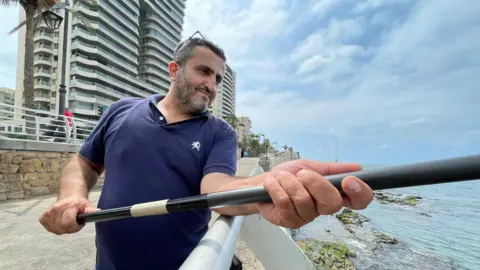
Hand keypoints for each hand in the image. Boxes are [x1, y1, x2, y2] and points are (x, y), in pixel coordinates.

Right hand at [39, 196, 98, 234]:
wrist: (70, 194)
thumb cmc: (79, 202)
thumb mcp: (87, 205)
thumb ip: (91, 210)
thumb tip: (99, 212)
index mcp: (68, 206)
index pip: (69, 223)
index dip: (76, 227)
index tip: (80, 223)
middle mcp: (56, 209)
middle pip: (63, 228)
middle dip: (71, 229)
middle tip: (75, 223)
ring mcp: (49, 213)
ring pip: (56, 230)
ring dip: (63, 229)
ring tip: (68, 222)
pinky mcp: (43, 217)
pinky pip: (49, 228)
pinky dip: (55, 228)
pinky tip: (60, 222)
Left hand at [257, 159, 372, 227]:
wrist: (262, 183)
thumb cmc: (288, 175)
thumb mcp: (310, 166)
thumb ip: (332, 169)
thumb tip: (357, 168)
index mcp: (333, 193)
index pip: (359, 201)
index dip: (360, 193)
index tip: (348, 181)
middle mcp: (323, 208)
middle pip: (332, 203)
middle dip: (316, 183)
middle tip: (302, 174)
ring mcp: (307, 217)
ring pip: (304, 201)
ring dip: (290, 182)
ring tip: (282, 177)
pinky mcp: (289, 221)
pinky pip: (286, 203)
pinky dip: (277, 188)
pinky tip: (273, 183)